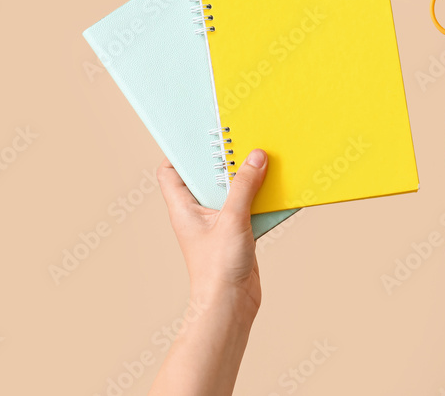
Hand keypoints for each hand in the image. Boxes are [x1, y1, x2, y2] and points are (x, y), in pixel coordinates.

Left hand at [156, 149, 267, 311]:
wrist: (230, 306)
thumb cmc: (217, 269)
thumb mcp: (232, 220)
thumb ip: (244, 186)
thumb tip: (255, 157)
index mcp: (183, 207)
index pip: (170, 171)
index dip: (181, 153)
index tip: (202, 137)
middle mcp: (197, 213)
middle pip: (206, 177)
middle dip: (224, 160)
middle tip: (241, 142)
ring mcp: (217, 223)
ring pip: (230, 191)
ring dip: (245, 178)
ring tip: (262, 160)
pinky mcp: (236, 233)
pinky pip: (247, 206)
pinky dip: (258, 197)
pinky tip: (274, 188)